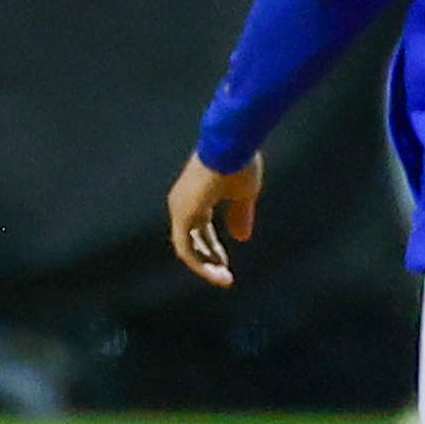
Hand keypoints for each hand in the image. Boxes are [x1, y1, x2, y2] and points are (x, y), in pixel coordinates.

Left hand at [166, 152, 262, 288]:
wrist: (232, 144)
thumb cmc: (239, 161)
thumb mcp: (244, 194)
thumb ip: (240, 215)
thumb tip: (241, 238)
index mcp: (196, 197)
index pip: (199, 230)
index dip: (212, 248)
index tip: (226, 263)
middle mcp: (183, 203)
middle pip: (191, 241)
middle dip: (208, 260)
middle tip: (225, 276)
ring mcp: (180, 209)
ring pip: (186, 249)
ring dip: (205, 267)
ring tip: (224, 279)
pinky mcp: (182, 216)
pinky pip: (186, 250)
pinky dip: (200, 264)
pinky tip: (218, 273)